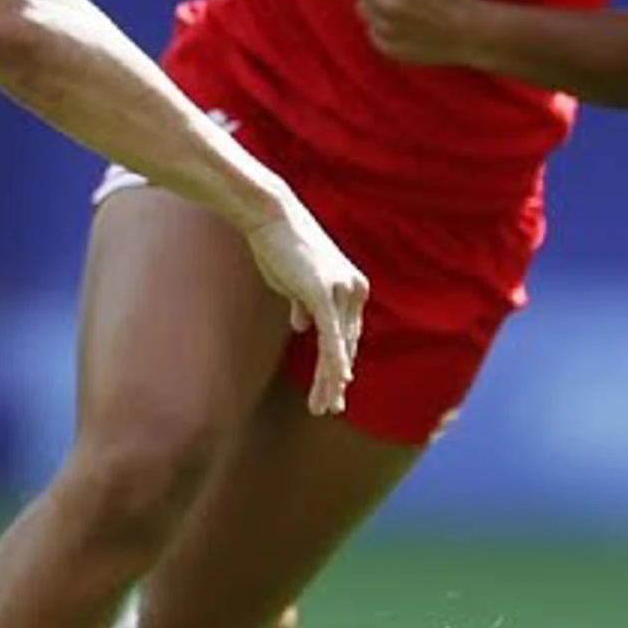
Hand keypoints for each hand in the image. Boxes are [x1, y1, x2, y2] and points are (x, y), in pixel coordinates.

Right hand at [238, 194, 367, 417]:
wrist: (272, 219)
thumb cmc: (281, 247)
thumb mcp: (296, 282)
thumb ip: (304, 305)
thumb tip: (302, 325)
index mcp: (353, 290)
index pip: (348, 336)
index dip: (340, 364)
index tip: (334, 389)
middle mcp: (355, 292)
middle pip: (347, 346)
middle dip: (337, 380)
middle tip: (332, 408)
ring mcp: (342, 292)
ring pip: (339, 347)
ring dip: (332, 380)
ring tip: (326, 406)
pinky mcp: (325, 294)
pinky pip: (332, 336)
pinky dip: (335, 360)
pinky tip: (337, 381)